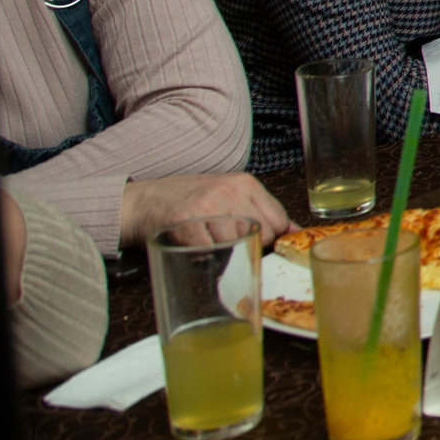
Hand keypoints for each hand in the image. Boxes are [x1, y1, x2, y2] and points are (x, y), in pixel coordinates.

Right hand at [120, 172, 292, 249]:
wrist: (143, 200)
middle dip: (251, 244)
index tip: (258, 241)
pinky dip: (206, 256)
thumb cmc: (189, 199)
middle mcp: (230, 192)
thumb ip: (261, 210)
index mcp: (245, 183)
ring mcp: (208, 207)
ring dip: (227, 251)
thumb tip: (296, 230)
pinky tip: (196, 245)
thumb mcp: (229, 195)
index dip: (271, 236)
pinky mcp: (187, 223)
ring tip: (210, 240)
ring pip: (239, 244)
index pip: (279, 220)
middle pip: (263, 234)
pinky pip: (212, 252)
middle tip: (229, 240)